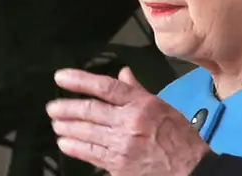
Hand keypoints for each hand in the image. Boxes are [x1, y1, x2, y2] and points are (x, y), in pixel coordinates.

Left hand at [46, 67, 210, 175]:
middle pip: (90, 111)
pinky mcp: (117, 164)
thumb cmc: (179, 137)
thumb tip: (123, 74)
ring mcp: (122, 145)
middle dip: (66, 108)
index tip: (62, 77)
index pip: (106, 87)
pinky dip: (74, 147)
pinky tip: (65, 143)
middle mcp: (130, 122)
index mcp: (142, 105)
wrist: (188, 167)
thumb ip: (138, 91)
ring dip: (66, 127)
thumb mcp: (162, 107)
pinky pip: (89, 153)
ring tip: (56, 123)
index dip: (80, 81)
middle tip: (53, 107)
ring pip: (85, 132)